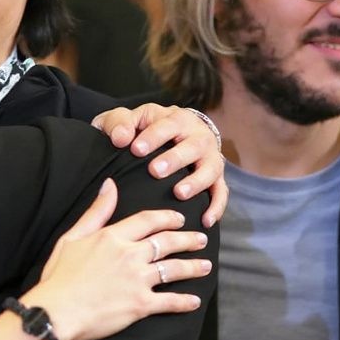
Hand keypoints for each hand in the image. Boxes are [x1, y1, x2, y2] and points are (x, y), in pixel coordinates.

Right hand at [28, 178, 211, 339]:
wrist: (57, 311)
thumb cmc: (59, 275)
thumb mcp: (72, 237)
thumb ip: (95, 212)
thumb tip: (109, 185)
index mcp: (113, 237)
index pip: (148, 220)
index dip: (167, 218)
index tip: (180, 218)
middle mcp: (130, 255)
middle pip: (167, 242)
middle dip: (188, 240)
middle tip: (201, 239)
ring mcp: (138, 280)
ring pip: (175, 269)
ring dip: (194, 267)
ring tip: (206, 266)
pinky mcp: (141, 305)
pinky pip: (170, 301)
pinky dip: (185, 301)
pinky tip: (194, 301)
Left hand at [92, 103, 227, 226]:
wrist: (167, 135)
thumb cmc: (141, 129)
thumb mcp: (127, 120)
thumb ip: (118, 123)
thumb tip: (120, 139)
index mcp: (175, 118)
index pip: (166, 125)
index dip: (152, 137)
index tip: (136, 149)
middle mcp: (198, 135)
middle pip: (193, 145)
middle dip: (175, 158)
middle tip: (155, 171)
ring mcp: (209, 157)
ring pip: (211, 168)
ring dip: (197, 181)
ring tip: (179, 193)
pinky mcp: (216, 177)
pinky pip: (221, 192)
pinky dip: (216, 206)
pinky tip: (205, 221)